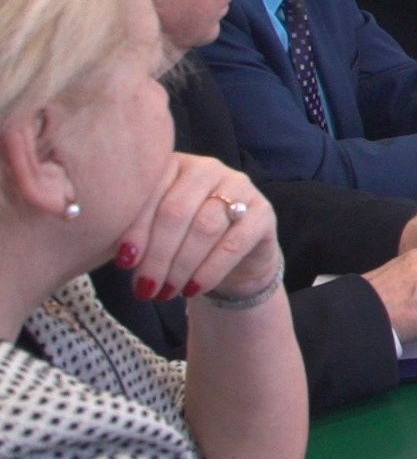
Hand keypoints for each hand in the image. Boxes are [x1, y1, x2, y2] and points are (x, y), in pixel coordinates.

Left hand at [120, 153, 280, 302]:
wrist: (233, 260)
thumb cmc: (181, 243)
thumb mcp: (153, 234)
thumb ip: (133, 232)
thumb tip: (111, 249)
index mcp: (174, 165)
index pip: (151, 192)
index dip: (136, 229)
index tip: (123, 262)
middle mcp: (208, 169)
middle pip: (177, 211)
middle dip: (157, 254)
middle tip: (144, 288)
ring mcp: (240, 187)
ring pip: (204, 227)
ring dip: (181, 266)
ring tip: (165, 293)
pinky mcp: (263, 212)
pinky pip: (234, 243)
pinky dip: (210, 270)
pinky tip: (193, 289)